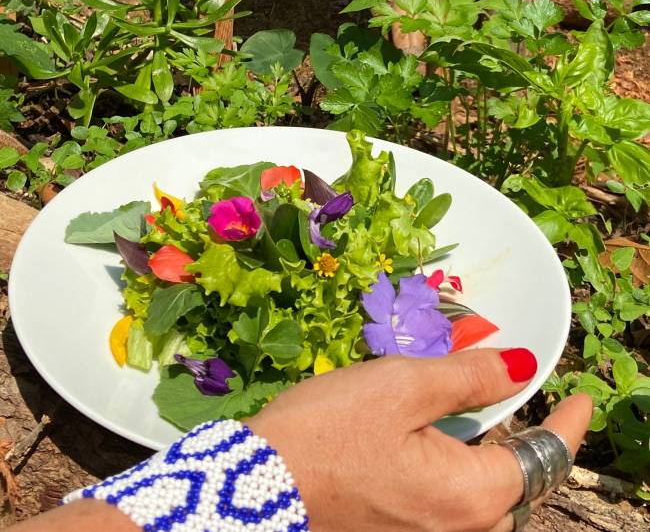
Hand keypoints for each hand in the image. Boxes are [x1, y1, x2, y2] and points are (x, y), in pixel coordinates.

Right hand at [249, 349, 592, 531]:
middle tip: (509, 399)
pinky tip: (426, 444)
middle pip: (515, 486)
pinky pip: (448, 509)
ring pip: (482, 501)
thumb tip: (518, 366)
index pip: (543, 457)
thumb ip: (468, 377)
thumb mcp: (402, 385)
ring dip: (487, 461)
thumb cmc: (327, 431)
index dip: (569, 424)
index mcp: (470, 496)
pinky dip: (456, 475)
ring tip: (468, 419)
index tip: (585, 400)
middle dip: (523, 444)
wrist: (254, 487)